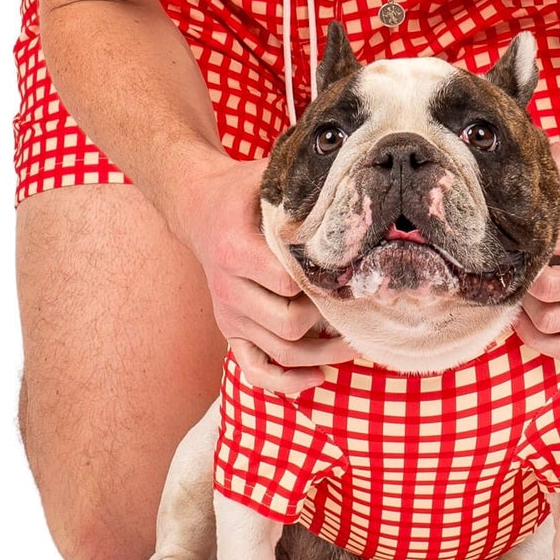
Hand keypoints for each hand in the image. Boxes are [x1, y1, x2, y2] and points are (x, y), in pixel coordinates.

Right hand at [176, 153, 356, 392]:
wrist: (199, 208)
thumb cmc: (243, 191)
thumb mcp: (267, 176)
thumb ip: (302, 183)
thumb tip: (351, 176)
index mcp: (236, 250)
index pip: (287, 282)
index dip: (325, 285)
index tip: (356, 277)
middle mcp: (228, 288)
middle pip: (288, 323)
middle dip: (331, 322)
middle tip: (360, 308)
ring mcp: (229, 314)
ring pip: (280, 352)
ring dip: (323, 355)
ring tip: (357, 344)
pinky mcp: (230, 331)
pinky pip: (254, 370)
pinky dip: (286, 383)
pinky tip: (319, 376)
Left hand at [515, 140, 559, 357]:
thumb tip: (534, 152)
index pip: (555, 244)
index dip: (525, 238)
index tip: (509, 230)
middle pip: (548, 288)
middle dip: (521, 274)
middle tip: (511, 260)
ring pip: (550, 321)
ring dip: (524, 305)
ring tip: (519, 283)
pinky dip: (538, 339)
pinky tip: (526, 316)